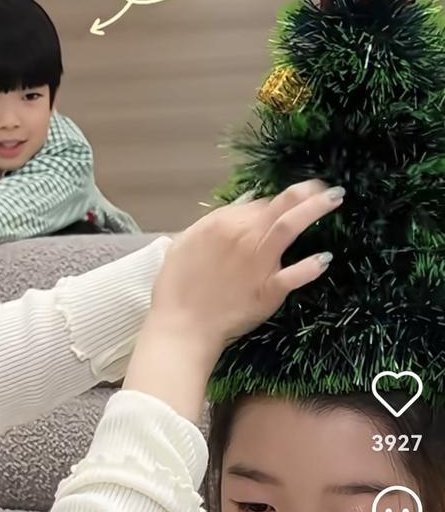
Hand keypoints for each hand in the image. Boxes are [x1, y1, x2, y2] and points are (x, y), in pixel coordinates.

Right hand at [124, 180, 343, 420]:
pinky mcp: (269, 290)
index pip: (260, 203)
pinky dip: (311, 266)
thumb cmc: (177, 285)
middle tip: (326, 186)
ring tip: (335, 199)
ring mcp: (258, 262)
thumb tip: (246, 203)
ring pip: (289, 227)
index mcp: (221, 223)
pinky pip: (295, 275)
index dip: (277, 202)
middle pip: (280, 205)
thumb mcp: (185, 242)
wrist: (181, 325)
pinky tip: (325, 258)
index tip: (291, 202)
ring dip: (314, 210)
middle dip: (306, 192)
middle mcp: (243, 236)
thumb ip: (215, 221)